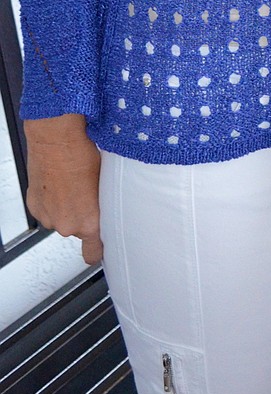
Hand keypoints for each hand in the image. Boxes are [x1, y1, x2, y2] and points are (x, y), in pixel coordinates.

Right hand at [24, 115, 102, 263]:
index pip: (94, 254)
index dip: (99, 249)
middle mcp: (67, 225)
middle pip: (78, 231)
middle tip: (87, 195)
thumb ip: (105, 204)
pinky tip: (60, 182)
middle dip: (83, 217)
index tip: (103, 244)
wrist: (57, 139)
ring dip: (66, 208)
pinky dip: (52, 200)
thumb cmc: (83, 154)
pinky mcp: (35, 207)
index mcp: (89, 223)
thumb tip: (112, 208)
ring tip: (72, 185)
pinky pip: (48, 210)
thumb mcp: (106, 181)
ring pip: (62, 219)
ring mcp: (49, 217)